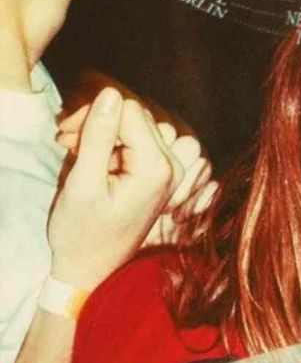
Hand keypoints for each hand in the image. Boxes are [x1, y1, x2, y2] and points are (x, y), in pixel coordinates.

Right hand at [58, 104, 214, 244]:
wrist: (91, 269)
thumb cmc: (83, 233)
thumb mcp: (83, 183)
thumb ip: (97, 137)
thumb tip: (110, 93)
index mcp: (158, 168)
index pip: (131, 111)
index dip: (94, 115)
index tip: (65, 135)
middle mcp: (173, 166)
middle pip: (137, 117)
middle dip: (99, 123)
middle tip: (66, 142)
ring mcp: (171, 171)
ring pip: (140, 126)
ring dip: (107, 133)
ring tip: (79, 152)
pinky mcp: (161, 175)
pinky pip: (142, 142)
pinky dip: (116, 144)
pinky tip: (94, 161)